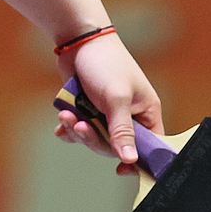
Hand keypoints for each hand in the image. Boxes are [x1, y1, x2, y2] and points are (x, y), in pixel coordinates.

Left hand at [50, 30, 161, 168]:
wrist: (79, 41)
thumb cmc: (105, 63)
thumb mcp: (116, 98)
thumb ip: (122, 130)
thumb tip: (130, 160)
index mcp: (146, 112)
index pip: (149, 147)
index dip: (137, 160)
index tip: (120, 170)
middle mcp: (130, 116)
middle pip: (115, 147)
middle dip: (94, 139)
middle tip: (80, 126)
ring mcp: (107, 113)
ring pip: (95, 139)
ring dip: (78, 131)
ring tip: (66, 116)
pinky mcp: (89, 109)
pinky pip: (80, 130)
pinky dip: (69, 128)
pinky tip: (61, 123)